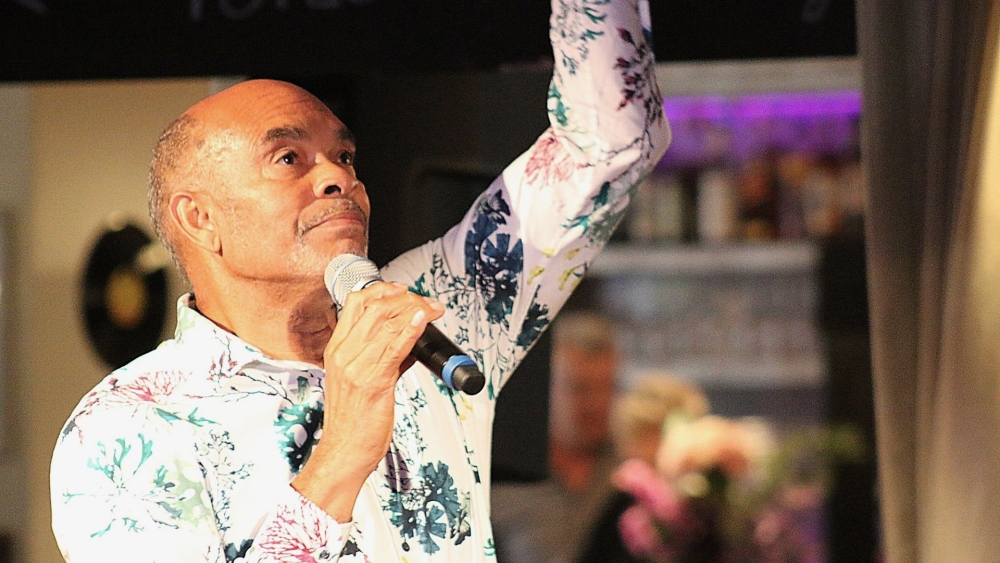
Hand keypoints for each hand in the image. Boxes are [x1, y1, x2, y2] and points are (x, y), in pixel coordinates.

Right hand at [292, 281, 444, 520]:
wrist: (343, 451)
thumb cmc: (353, 420)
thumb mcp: (359, 379)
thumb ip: (382, 356)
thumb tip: (410, 340)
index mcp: (337, 349)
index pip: (355, 303)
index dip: (383, 289)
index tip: (404, 290)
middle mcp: (343, 353)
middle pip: (374, 306)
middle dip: (406, 297)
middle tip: (427, 303)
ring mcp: (356, 366)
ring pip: (386, 322)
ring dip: (416, 309)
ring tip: (434, 310)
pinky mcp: (373, 381)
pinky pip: (394, 347)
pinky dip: (411, 329)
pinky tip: (424, 319)